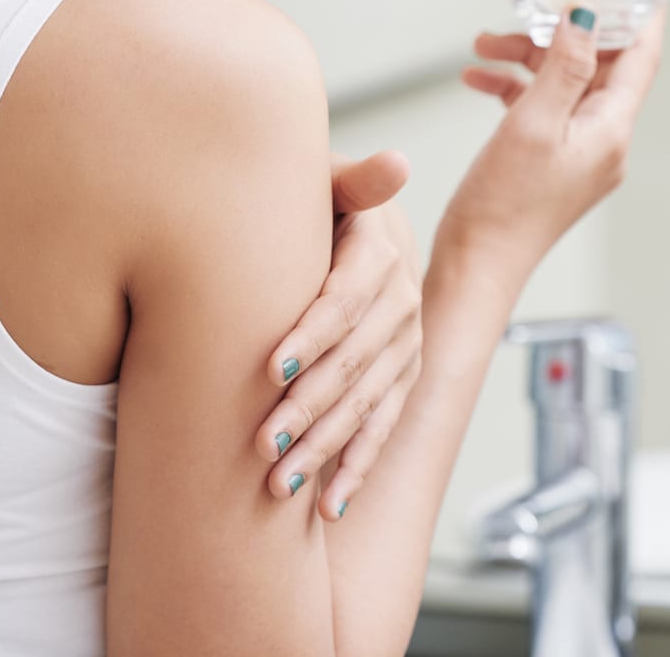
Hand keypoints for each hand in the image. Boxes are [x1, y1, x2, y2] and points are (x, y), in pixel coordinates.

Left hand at [254, 149, 423, 519]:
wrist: (345, 223)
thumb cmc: (313, 202)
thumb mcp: (325, 181)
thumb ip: (351, 180)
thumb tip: (398, 163)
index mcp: (379, 250)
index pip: (346, 299)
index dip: (311, 333)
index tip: (269, 367)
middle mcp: (401, 301)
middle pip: (355, 361)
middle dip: (309, 406)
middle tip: (263, 444)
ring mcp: (406, 343)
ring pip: (368, 403)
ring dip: (326, 447)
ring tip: (280, 484)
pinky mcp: (401, 376)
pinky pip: (383, 427)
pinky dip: (355, 468)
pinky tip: (327, 506)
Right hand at [449, 0, 666, 279]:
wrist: (477, 265)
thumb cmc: (503, 206)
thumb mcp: (533, 123)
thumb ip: (564, 66)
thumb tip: (588, 19)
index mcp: (612, 128)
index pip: (642, 55)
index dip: (646, 10)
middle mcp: (605, 138)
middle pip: (598, 62)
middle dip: (563, 28)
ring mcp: (578, 150)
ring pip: (563, 81)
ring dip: (527, 55)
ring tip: (483, 44)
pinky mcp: (551, 160)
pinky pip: (541, 107)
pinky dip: (514, 86)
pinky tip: (478, 78)